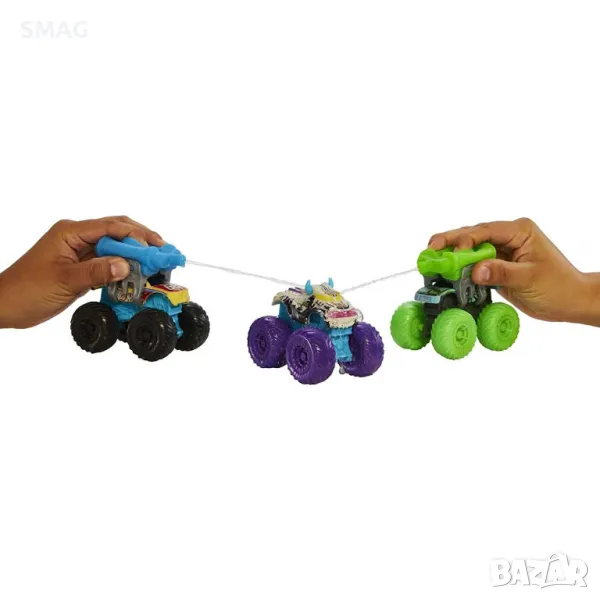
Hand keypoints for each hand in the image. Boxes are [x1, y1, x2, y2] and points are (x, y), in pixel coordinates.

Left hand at [0, 216, 163, 328]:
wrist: (5, 306)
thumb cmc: (25, 290)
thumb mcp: (64, 281)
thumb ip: (97, 271)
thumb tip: (126, 266)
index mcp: (70, 232)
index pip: (111, 227)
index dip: (137, 236)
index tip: (156, 248)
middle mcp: (77, 237)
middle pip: (118, 231)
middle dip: (143, 240)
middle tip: (165, 252)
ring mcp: (80, 252)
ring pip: (115, 247)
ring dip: (136, 255)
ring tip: (157, 263)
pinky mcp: (82, 267)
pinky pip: (109, 263)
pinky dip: (124, 269)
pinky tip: (137, 276)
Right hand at [428, 218, 598, 324]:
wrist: (570, 302)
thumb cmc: (559, 286)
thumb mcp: (530, 278)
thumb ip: (502, 273)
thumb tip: (476, 270)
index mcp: (519, 231)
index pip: (486, 230)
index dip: (465, 239)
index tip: (450, 252)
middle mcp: (507, 237)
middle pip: (472, 235)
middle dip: (449, 242)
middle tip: (429, 249)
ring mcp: (500, 252)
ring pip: (470, 250)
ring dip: (452, 257)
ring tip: (432, 262)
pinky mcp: (495, 266)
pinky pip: (473, 265)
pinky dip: (460, 270)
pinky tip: (447, 274)